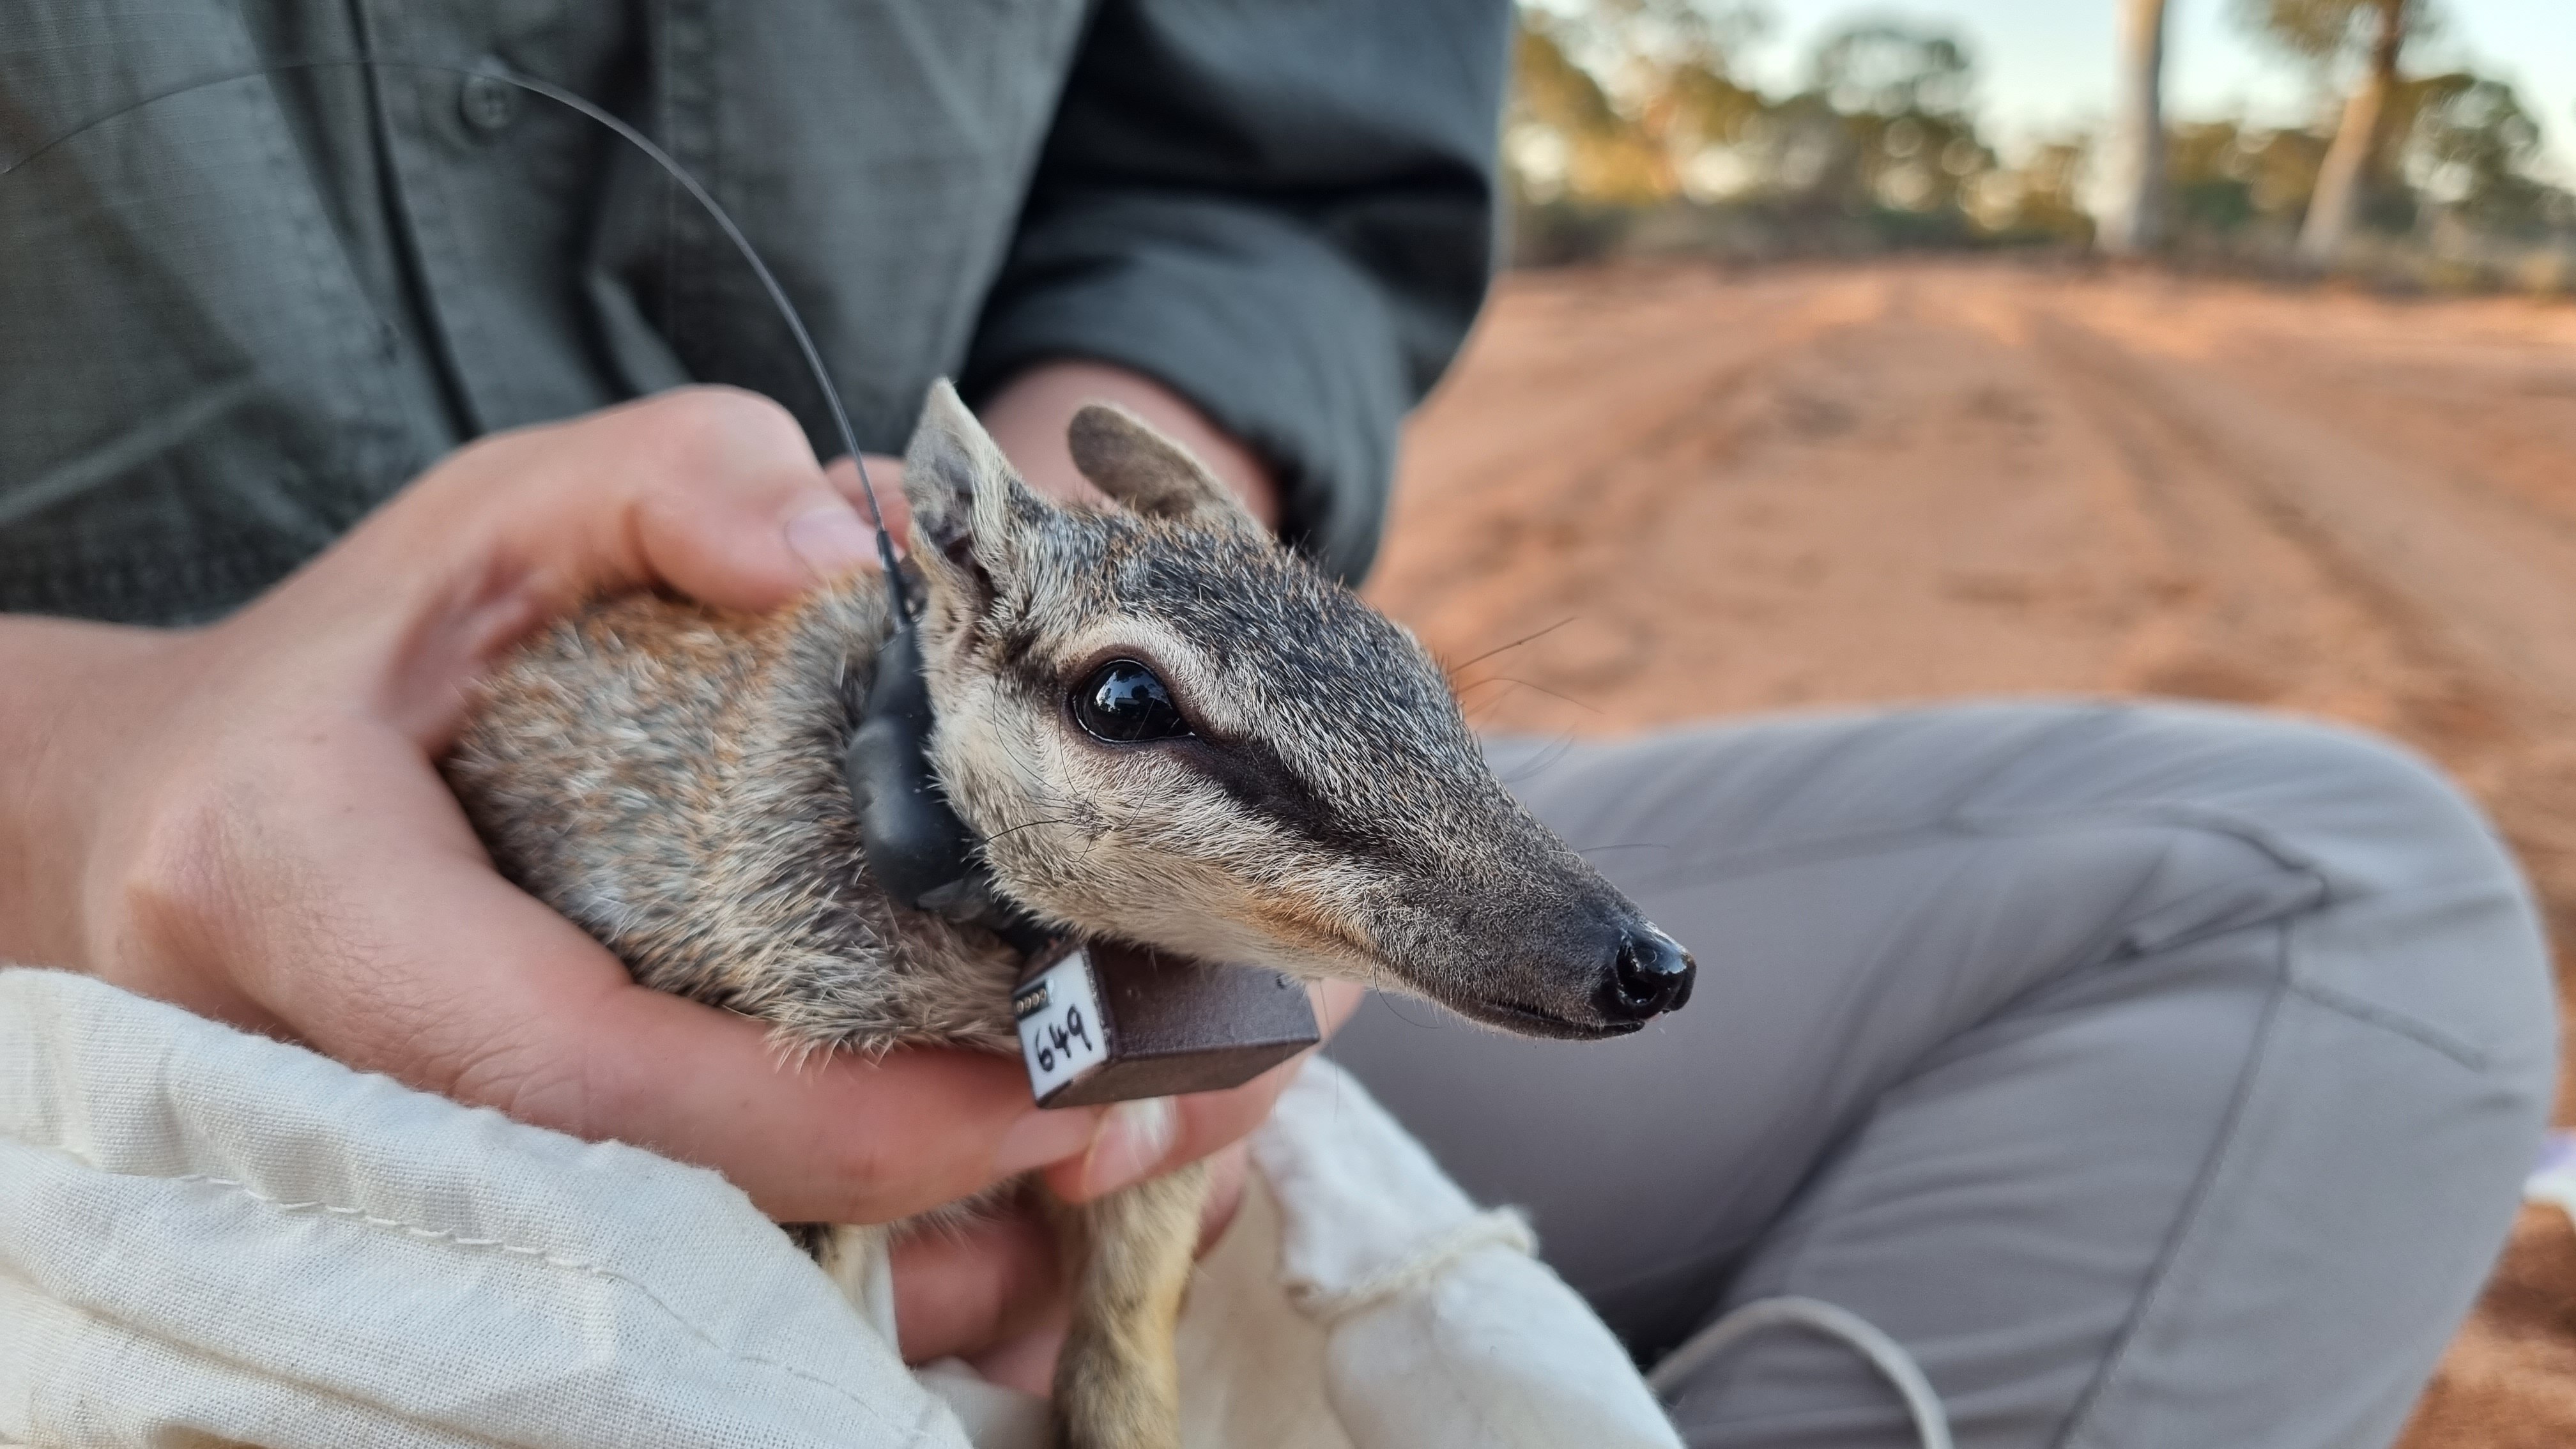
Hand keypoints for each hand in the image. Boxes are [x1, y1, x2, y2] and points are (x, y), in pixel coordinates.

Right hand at [0, 386, 1337, 1351]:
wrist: (191, 818)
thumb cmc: (351, 664)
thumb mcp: (491, 515)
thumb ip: (668, 481)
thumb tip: (861, 541)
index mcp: (314, 900)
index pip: (593, 1072)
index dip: (828, 1116)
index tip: (1041, 1087)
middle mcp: (352, 1083)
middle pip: (682, 1206)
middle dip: (937, 1188)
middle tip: (1154, 1115)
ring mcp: (435, 1171)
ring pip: (717, 1277)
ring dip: (944, 1237)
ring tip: (1142, 1143)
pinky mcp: (520, 1201)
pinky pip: (722, 1260)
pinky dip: (885, 1230)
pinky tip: (1026, 1165)